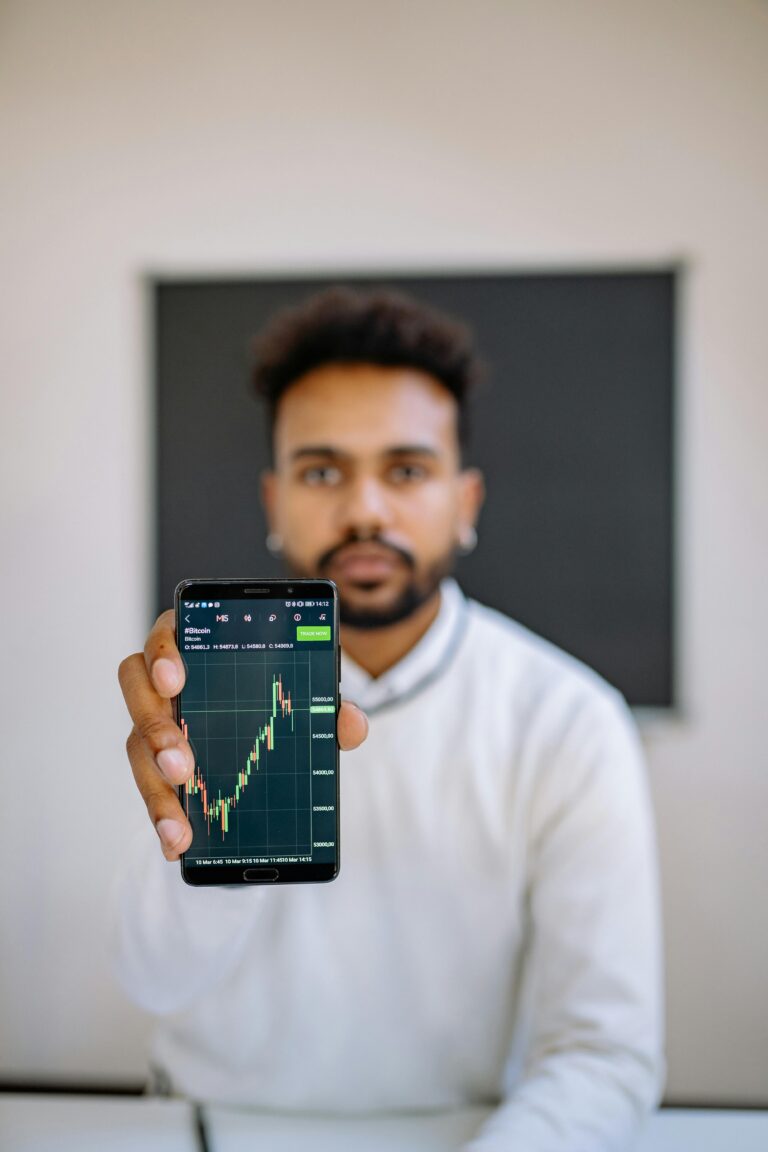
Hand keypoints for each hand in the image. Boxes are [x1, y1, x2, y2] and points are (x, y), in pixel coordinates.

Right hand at [118, 609, 367, 859]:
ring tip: (178, 823)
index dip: (162, 653)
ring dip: (155, 787)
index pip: (166, 634)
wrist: (268, 740)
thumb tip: (351, 724)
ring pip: (137, 746)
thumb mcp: (307, 703)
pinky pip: (150, 788)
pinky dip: (163, 817)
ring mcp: (155, 722)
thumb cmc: (279, 702)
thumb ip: (328, 709)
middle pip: (137, 692)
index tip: (175, 679)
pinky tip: (177, 844)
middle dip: (156, 730)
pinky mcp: (156, 764)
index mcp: (197, 647)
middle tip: (183, 765)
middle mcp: (164, 681)